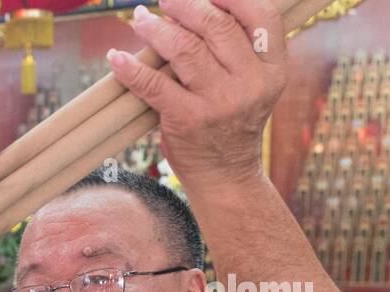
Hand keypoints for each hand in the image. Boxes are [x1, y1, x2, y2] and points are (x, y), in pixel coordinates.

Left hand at [108, 0, 286, 187]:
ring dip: (156, 29)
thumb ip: (240, 51)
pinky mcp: (187, 119)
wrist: (225, 175)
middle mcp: (250, 83)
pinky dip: (130, 69)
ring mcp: (219, 102)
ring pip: (184, 49)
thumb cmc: (233, 123)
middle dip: (185, 6)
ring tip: (141, 20)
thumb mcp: (253, 85)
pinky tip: (116, 58)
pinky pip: (154, 84)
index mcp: (273, 69)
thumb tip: (200, 8)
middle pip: (216, 26)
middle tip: (166, 1)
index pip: (262, 16)